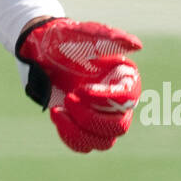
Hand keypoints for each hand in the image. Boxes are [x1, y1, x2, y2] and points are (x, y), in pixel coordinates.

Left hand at [16, 16, 141, 152]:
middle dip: (90, 117)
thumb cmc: (67, 40)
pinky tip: (56, 114)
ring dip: (78, 130)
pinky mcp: (85, 128)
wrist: (42, 51)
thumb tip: (137, 45)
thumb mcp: (86, 35)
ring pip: (104, 142)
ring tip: (57, 110)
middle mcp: (118, 102)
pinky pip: (85, 145)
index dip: (106, 99)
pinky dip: (69, 136)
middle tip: (68, 97)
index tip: (81, 90)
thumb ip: (110, 38)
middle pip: (118, 126)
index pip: (127, 99)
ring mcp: (102, 117)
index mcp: (124, 79)